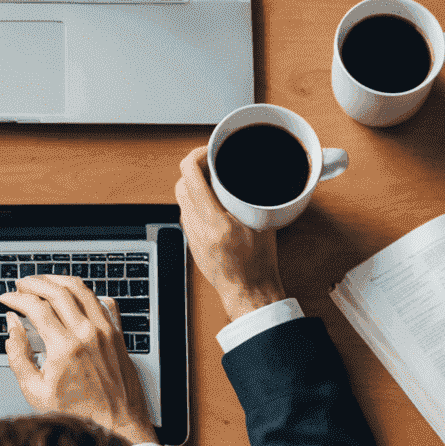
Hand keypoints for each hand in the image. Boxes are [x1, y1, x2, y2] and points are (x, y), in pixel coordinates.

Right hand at [1, 273, 154, 442]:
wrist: (118, 423)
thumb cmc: (78, 413)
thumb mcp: (36, 392)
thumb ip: (18, 357)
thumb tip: (12, 327)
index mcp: (65, 347)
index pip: (36, 307)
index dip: (16, 298)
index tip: (7, 298)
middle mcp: (86, 333)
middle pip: (57, 290)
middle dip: (34, 282)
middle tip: (21, 284)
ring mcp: (104, 330)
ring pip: (80, 289)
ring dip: (58, 280)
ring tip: (43, 281)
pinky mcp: (117, 332)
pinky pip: (101, 301)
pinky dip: (84, 292)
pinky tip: (74, 294)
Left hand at [175, 147, 285, 322]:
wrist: (249, 294)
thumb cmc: (259, 265)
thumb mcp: (264, 225)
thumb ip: (255, 199)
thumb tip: (257, 176)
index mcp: (216, 222)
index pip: (190, 176)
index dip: (195, 156)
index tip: (208, 151)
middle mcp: (198, 228)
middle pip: (180, 184)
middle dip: (192, 168)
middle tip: (210, 163)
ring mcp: (192, 237)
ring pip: (180, 199)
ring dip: (191, 185)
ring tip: (210, 180)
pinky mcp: (191, 244)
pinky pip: (184, 214)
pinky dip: (193, 201)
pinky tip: (209, 202)